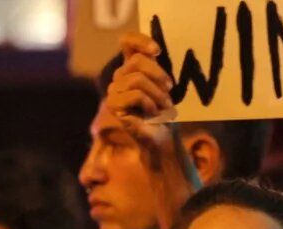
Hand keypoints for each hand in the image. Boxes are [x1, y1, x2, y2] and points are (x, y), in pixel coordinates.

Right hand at [108, 33, 177, 157]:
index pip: (127, 42)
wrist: (160, 134)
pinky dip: (149, 104)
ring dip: (156, 93)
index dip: (140, 41)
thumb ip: (156, 66)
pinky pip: (135, 95)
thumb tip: (155, 52)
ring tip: (163, 105)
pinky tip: (152, 113)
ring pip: (137, 79)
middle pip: (137, 61)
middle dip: (158, 74)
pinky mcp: (113, 105)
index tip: (157, 52)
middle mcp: (120, 76)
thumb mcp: (163, 83)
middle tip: (169, 89)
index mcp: (131, 67)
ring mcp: (114, 91)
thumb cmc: (163, 109)